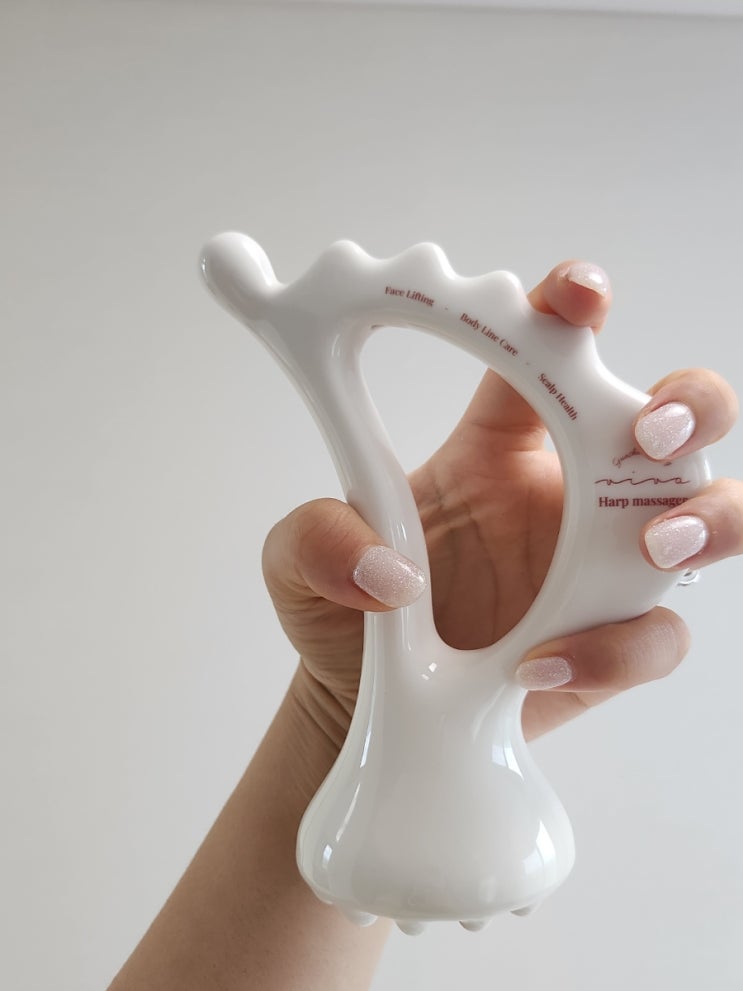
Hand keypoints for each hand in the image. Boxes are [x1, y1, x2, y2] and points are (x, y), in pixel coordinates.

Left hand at [262, 261, 740, 752]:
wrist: (371, 703)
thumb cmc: (346, 611)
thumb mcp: (297, 561)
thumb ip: (317, 539)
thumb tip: (387, 572)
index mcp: (500, 444)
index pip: (554, 352)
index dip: (575, 307)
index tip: (575, 298)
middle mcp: (571, 492)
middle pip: (677, 418)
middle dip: (687, 406)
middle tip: (646, 430)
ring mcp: (604, 565)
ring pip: (712, 516)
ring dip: (707, 517)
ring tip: (651, 543)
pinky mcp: (615, 640)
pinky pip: (657, 637)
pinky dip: (616, 649)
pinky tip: (537, 666)